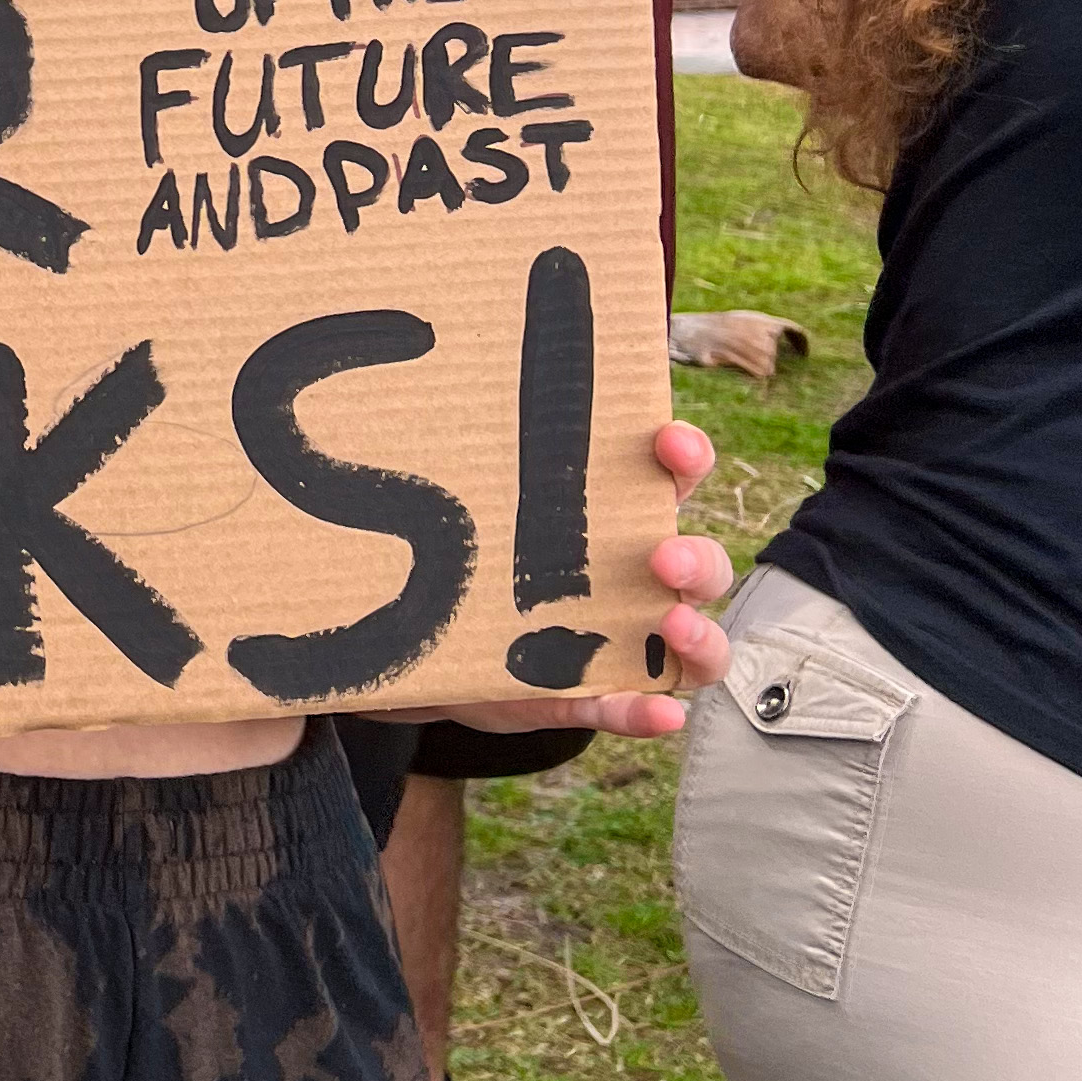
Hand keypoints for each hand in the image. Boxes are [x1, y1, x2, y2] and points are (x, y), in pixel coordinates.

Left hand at [381, 419, 733, 741]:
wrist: (417, 644)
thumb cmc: (460, 552)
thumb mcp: (463, 499)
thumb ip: (449, 452)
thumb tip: (381, 365)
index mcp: (612, 514)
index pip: (673, 476)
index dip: (685, 456)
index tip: (667, 439)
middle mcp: (631, 577)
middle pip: (701, 564)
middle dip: (693, 558)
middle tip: (661, 557)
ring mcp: (617, 640)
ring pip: (692, 640)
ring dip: (698, 634)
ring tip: (672, 627)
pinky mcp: (586, 694)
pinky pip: (629, 706)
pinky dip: (648, 712)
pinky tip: (660, 715)